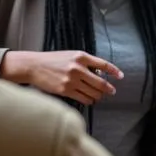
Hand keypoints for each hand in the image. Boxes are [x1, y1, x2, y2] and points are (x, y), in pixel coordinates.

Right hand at [0, 50, 122, 104]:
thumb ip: (85, 63)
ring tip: (98, 96)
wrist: (34, 66)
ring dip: (98, 96)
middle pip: (101, 82)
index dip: (114, 71)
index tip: (120, 76)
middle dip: (108, 88)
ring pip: (93, 92)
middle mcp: (78, 68)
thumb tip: (99, 75)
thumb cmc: (52, 61)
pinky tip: (90, 99)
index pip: (103, 64)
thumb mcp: (70, 56)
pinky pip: (84, 98)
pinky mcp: (65, 90)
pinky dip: (89, 100)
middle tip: (112, 91)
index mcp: (81, 56)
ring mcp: (72, 80)